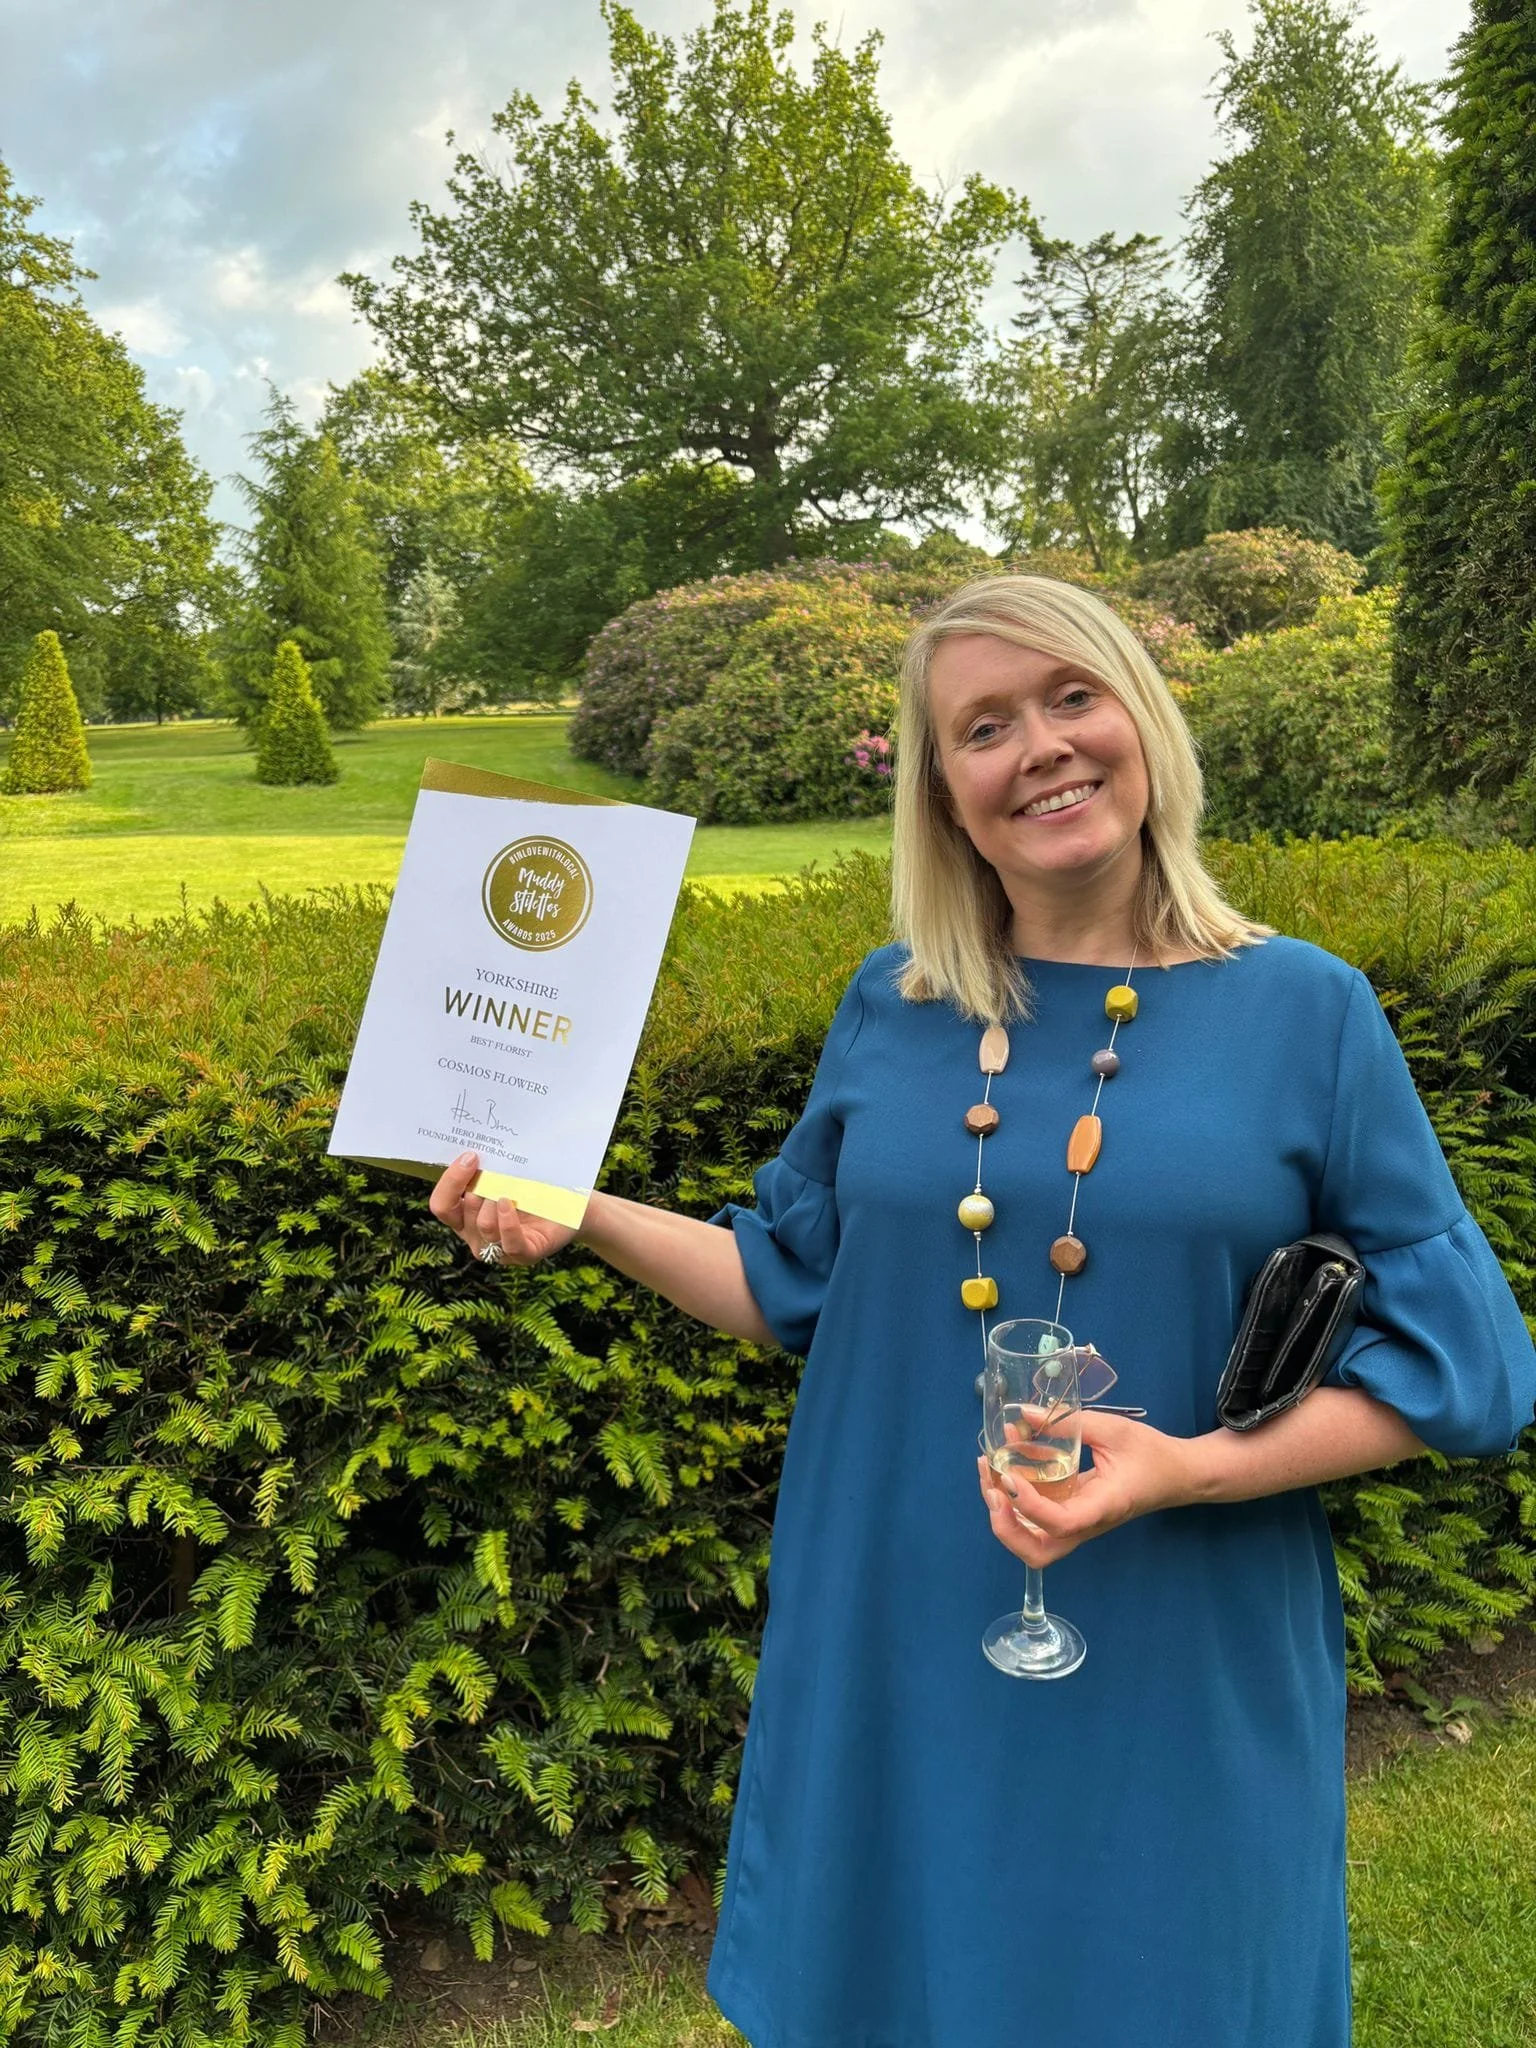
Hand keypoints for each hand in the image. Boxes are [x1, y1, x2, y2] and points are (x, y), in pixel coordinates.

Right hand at [429, 1151, 577, 1266]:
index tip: (470, 1156)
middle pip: (458, 1214)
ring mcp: (499, 1250)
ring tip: (509, 1187)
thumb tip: (474, 1150)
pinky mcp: (524, 1254)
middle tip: (496, 1170)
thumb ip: (488, 1170)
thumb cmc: (536, 1187)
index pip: (442, 1205)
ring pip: (483, 1226)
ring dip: (494, 1201)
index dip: (450, 1181)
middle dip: (475, 1186)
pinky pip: (509, 1242)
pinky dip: (507, 1221)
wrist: (572, 1205)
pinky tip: (509, 1202)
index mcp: (466, 1216)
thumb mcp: (508, 1176)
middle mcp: (476, 1236)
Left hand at [976, 1410, 1198, 1567]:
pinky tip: (1003, 1466)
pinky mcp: (1071, 1514)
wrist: (1176, 1475)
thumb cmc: (1150, 1453)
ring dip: (1003, 1516)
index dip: (1030, 1506)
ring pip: (1032, 1542)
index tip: (1010, 1477)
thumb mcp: (1114, 1430)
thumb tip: (1024, 1413)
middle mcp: (1085, 1524)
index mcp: (1102, 1507)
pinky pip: (1036, 1520)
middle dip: (1006, 1527)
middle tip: (992, 1488)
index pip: (1062, 1523)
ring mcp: (1076, 1524)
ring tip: (988, 1473)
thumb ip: (1069, 1422)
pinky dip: (1013, 1500)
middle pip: (1038, 1552)